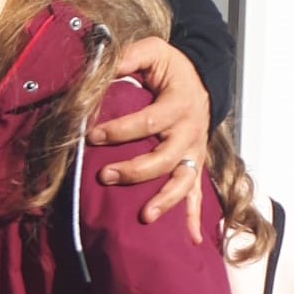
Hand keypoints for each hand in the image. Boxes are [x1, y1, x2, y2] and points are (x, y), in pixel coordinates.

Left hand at [86, 37, 209, 241]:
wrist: (200, 79)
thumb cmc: (169, 69)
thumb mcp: (152, 52)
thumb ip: (129, 57)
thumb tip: (103, 66)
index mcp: (180, 103)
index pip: (150, 121)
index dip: (120, 131)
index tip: (93, 137)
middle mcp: (192, 131)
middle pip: (166, 158)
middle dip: (136, 171)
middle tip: (105, 176)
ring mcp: (195, 152)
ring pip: (184, 181)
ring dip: (165, 201)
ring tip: (144, 216)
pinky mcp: (194, 165)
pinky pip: (196, 195)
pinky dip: (192, 218)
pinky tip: (190, 241)